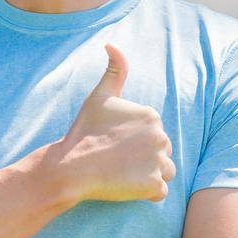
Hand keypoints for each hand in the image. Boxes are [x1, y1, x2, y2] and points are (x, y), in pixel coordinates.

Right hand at [50, 43, 174, 203]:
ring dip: (149, 174)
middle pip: (161, 150)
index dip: (133, 140)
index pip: (153, 132)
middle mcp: (161, 136)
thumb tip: (111, 44)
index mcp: (152, 115)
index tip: (114, 143)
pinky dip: (147, 192)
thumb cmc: (84, 131)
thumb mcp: (99, 96)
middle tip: (116, 159)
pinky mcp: (154, 185)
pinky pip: (160, 192)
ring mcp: (159, 162)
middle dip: (143, 156)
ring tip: (124, 173)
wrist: (73, 166)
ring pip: (165, 170)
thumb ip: (114, 70)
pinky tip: (127, 185)